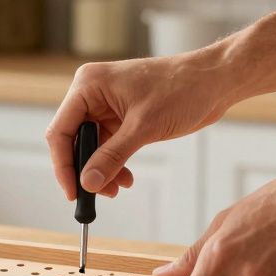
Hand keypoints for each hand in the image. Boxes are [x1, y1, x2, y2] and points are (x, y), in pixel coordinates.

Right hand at [46, 51, 234, 199]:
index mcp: (88, 85)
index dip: (63, 165)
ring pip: (91, 147)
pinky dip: (114, 164)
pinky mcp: (122, 116)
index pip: (61, 130)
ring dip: (102, 170)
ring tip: (118, 188)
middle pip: (74, 140)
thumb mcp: (144, 127)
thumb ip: (112, 157)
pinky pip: (108, 146)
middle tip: (97, 194)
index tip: (73, 192)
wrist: (214, 81)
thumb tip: (88, 183)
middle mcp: (92, 93)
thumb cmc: (182, 88)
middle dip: (85, 169)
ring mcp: (107, 105)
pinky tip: (126, 178)